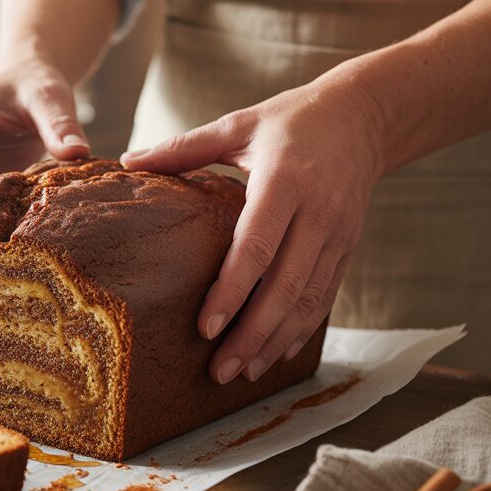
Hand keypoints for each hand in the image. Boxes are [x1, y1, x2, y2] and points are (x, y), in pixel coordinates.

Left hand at [121, 68, 386, 383]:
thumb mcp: (238, 124)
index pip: (257, 246)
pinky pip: (325, 297)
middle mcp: (317, 212)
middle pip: (285, 286)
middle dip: (252, 333)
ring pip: (308, 300)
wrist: (363, 117)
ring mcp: (338, 234)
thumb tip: (127, 162)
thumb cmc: (290, 121)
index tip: (204, 326)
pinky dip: (300, 330)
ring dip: (275, 341)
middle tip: (218, 370)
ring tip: (242, 373)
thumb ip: (184, 147)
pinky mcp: (349, 248)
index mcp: (285, 181)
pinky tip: (274, 354)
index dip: (232, 290)